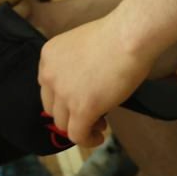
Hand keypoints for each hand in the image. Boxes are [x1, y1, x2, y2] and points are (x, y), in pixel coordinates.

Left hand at [38, 16, 149, 148]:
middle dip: (70, 114)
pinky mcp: (81, 109)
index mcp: (49, 56)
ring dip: (80, 127)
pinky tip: (99, 137)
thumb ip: (75, 66)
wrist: (129, 36)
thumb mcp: (82, 46)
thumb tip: (84, 87)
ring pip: (63, 124)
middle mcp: (49, 74)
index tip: (79, 100)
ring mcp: (63, 93)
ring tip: (100, 124)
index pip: (47, 87)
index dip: (63, 98)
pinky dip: (87, 140)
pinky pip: (77, 135)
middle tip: (92, 113)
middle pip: (53, 107)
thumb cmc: (116, 35)